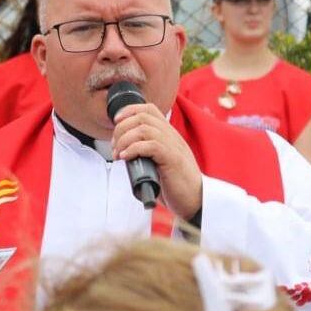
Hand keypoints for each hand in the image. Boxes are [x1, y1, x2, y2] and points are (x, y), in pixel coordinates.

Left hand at [112, 103, 202, 219]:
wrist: (195, 200)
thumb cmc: (174, 184)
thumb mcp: (158, 162)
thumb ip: (145, 153)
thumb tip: (122, 152)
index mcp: (168, 135)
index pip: (149, 109)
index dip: (129, 111)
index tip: (116, 122)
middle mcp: (172, 136)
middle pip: (142, 117)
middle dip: (122, 128)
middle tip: (114, 145)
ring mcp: (173, 147)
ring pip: (144, 129)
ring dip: (125, 139)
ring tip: (118, 154)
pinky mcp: (173, 160)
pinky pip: (151, 145)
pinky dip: (134, 149)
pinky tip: (126, 157)